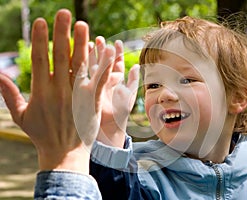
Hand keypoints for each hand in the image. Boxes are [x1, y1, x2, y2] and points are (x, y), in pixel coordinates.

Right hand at [0, 9, 112, 173]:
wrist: (64, 153)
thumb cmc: (41, 134)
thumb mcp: (20, 115)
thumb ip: (9, 94)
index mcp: (41, 92)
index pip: (39, 60)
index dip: (39, 40)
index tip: (40, 22)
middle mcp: (60, 91)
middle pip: (61, 57)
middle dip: (62, 34)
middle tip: (64, 13)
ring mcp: (78, 96)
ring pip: (81, 65)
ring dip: (83, 44)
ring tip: (83, 25)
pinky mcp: (93, 101)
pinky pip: (100, 80)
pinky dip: (104, 64)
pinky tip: (108, 49)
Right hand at [88, 37, 139, 147]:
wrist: (108, 129)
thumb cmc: (120, 113)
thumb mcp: (129, 94)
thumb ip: (133, 80)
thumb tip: (136, 65)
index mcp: (115, 82)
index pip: (115, 64)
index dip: (116, 53)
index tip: (116, 42)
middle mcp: (104, 82)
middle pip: (103, 62)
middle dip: (101, 50)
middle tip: (99, 39)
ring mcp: (94, 86)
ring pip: (92, 68)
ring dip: (91, 55)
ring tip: (89, 43)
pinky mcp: (85, 92)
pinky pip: (83, 78)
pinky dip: (80, 68)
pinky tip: (77, 58)